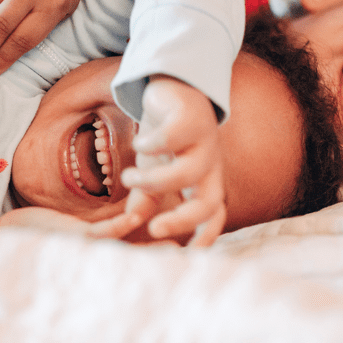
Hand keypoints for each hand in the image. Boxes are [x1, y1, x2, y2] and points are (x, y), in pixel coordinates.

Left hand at [0, 205, 175, 245]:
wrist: (7, 234)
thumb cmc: (41, 233)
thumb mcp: (77, 234)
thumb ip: (103, 234)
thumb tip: (122, 229)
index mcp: (102, 258)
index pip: (138, 260)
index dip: (163, 258)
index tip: (189, 252)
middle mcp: (99, 259)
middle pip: (140, 261)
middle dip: (165, 260)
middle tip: (195, 253)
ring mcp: (89, 250)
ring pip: (128, 251)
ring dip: (151, 249)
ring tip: (175, 245)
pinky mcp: (77, 238)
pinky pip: (105, 233)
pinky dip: (121, 225)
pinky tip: (134, 218)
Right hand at [119, 76, 226, 247]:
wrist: (172, 87)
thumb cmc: (165, 134)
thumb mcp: (153, 170)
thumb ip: (146, 198)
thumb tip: (136, 222)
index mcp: (204, 180)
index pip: (214, 216)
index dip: (205, 238)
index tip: (183, 255)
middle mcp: (210, 165)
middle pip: (209, 201)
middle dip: (183, 220)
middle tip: (153, 229)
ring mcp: (204, 140)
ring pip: (190, 172)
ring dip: (156, 181)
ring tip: (129, 177)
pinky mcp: (191, 117)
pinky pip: (174, 137)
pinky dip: (153, 145)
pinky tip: (139, 144)